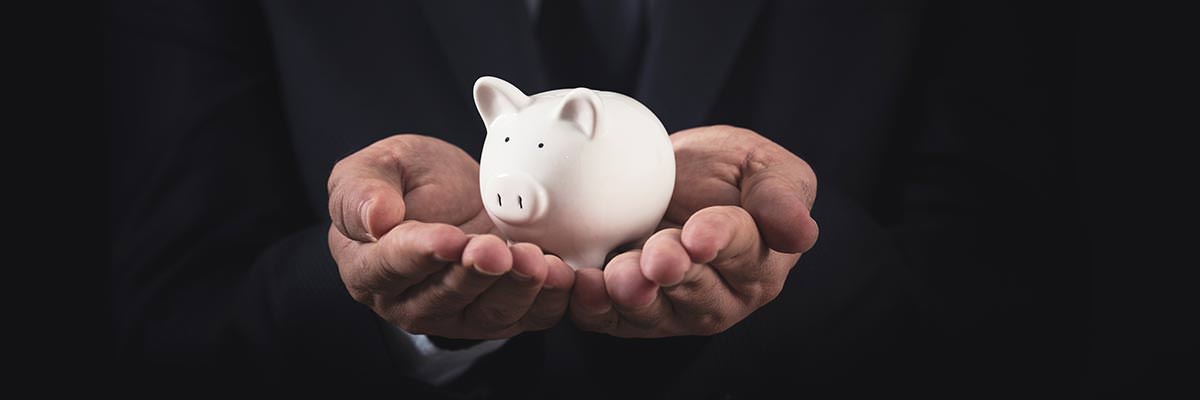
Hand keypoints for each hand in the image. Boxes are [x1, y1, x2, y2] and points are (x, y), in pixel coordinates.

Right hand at [327, 135, 574, 339]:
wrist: (456, 193)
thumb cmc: (408, 182)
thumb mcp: (376, 167)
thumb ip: (361, 191)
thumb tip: (374, 219)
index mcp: (369, 267)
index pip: (392, 265)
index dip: (422, 253)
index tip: (450, 238)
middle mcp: (410, 301)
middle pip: (444, 297)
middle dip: (475, 274)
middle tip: (497, 248)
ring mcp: (458, 313)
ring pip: (489, 313)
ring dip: (515, 289)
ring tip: (534, 260)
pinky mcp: (501, 314)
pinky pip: (528, 317)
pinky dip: (548, 300)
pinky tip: (561, 274)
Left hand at [570, 125, 817, 337]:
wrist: (667, 176)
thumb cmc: (723, 170)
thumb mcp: (761, 164)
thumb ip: (781, 194)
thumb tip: (800, 231)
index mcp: (760, 260)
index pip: (745, 252)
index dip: (721, 242)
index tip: (700, 234)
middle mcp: (721, 295)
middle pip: (699, 292)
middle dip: (675, 274)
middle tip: (657, 257)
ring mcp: (673, 309)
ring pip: (655, 314)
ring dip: (634, 298)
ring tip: (618, 277)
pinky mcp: (628, 313)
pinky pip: (610, 320)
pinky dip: (592, 307)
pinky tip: (580, 285)